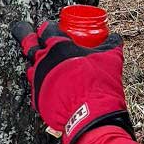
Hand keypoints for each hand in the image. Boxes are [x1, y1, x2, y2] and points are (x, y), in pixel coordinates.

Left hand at [12, 21, 133, 143]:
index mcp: (59, 47)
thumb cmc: (99, 83)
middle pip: (29, 44)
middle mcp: (44, 61)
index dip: (47, 28)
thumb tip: (114, 37)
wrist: (92, 115)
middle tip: (31, 35)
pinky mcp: (37, 98)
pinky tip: (50, 86)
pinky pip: (35, 87)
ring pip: (30, 66)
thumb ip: (111, 44)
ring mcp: (38, 80)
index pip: (46, 30)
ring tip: (43, 64)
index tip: (51, 29)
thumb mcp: (110, 58)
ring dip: (35, 63)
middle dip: (29, 37)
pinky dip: (41, 85)